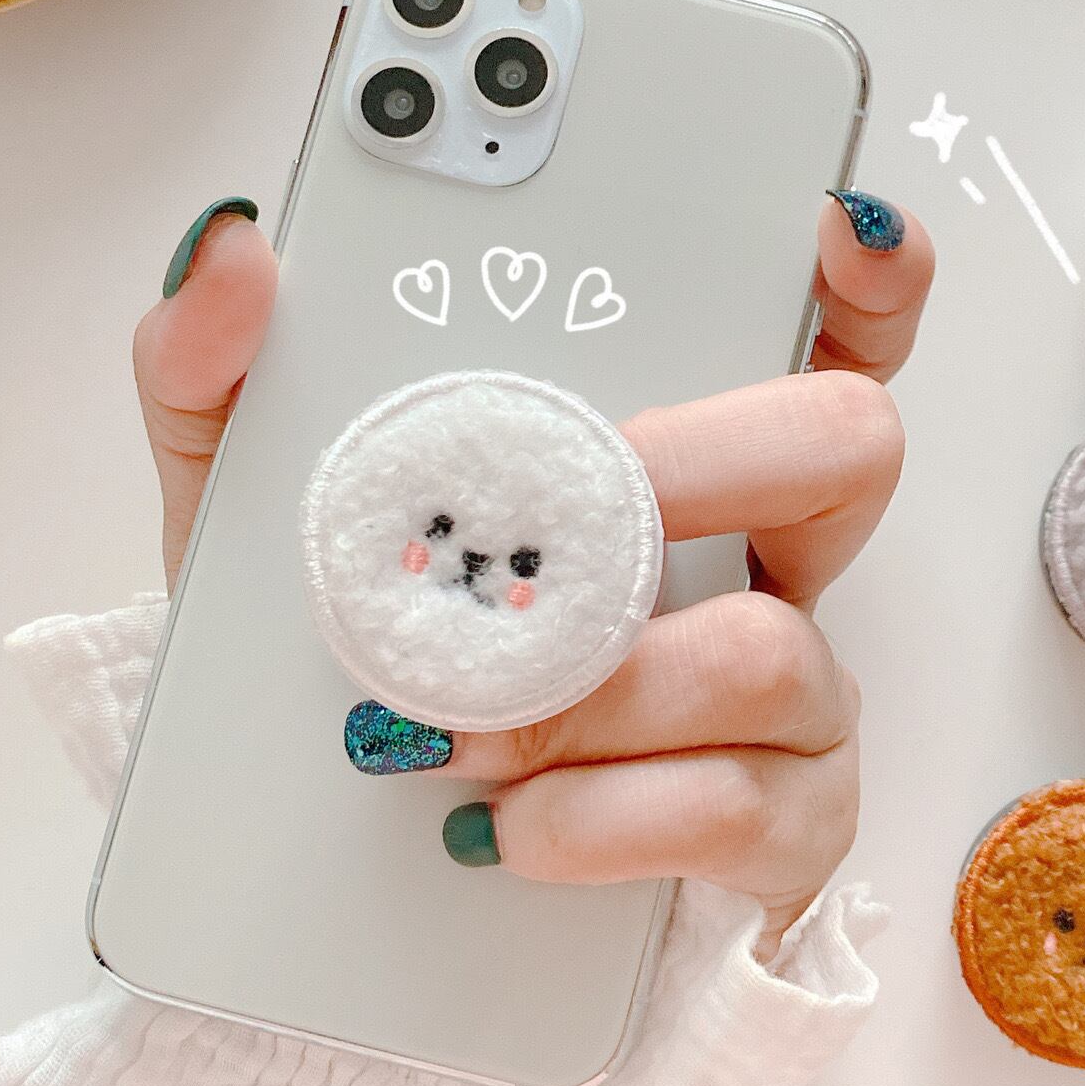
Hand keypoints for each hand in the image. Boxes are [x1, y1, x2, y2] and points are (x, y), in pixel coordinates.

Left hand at [134, 192, 933, 954]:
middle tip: (577, 499)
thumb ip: (220, 367)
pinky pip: (741, 807)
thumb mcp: (249, 507)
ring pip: (771, 648)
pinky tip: (508, 823)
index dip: (864, 268)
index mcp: (668, 446)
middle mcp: (759, 550)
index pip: (821, 324)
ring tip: (453, 725)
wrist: (327, 859)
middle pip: (849, 444)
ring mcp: (790, 693)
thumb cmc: (332, 652)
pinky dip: (599, 816)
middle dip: (706, 460)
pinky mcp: (782, 828)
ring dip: (592, 692)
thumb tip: (235, 250)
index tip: (830, 225)